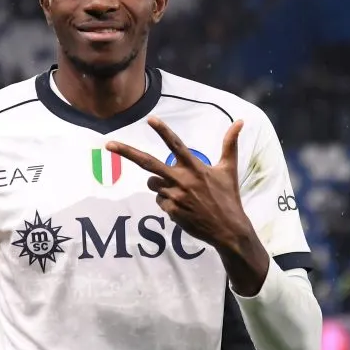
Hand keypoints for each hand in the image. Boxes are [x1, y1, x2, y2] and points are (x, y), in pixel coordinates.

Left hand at [105, 117, 249, 248]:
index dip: (164, 131)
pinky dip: (167, 200)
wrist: (228, 230)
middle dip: (126, 152)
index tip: (150, 119)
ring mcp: (174, 196)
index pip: (176, 145)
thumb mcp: (229, 169)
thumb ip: (230, 144)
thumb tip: (241, 121)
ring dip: (160, 183)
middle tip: (108, 144)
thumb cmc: (229, 197)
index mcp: (195, 167)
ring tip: (181, 191)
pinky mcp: (170, 211)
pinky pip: (159, 200)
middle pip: (148, 163)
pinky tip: (183, 206)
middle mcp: (182, 180)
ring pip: (152, 183)